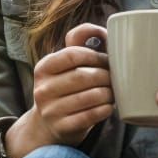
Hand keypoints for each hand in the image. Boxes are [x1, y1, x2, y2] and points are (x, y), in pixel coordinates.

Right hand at [32, 23, 113, 143]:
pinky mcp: (61, 127)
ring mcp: (50, 110)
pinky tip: (108, 107)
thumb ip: (80, 42)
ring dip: (108, 94)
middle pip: (84, 76)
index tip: (106, 61)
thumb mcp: (65, 64)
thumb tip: (103, 30)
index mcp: (44, 67)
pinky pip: (90, 116)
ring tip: (112, 93)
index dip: (95, 56)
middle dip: (106, 76)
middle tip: (114, 79)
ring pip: (90, 96)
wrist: (48, 124)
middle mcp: (43, 88)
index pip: (73, 54)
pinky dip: (105, 110)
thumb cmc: (65, 87)